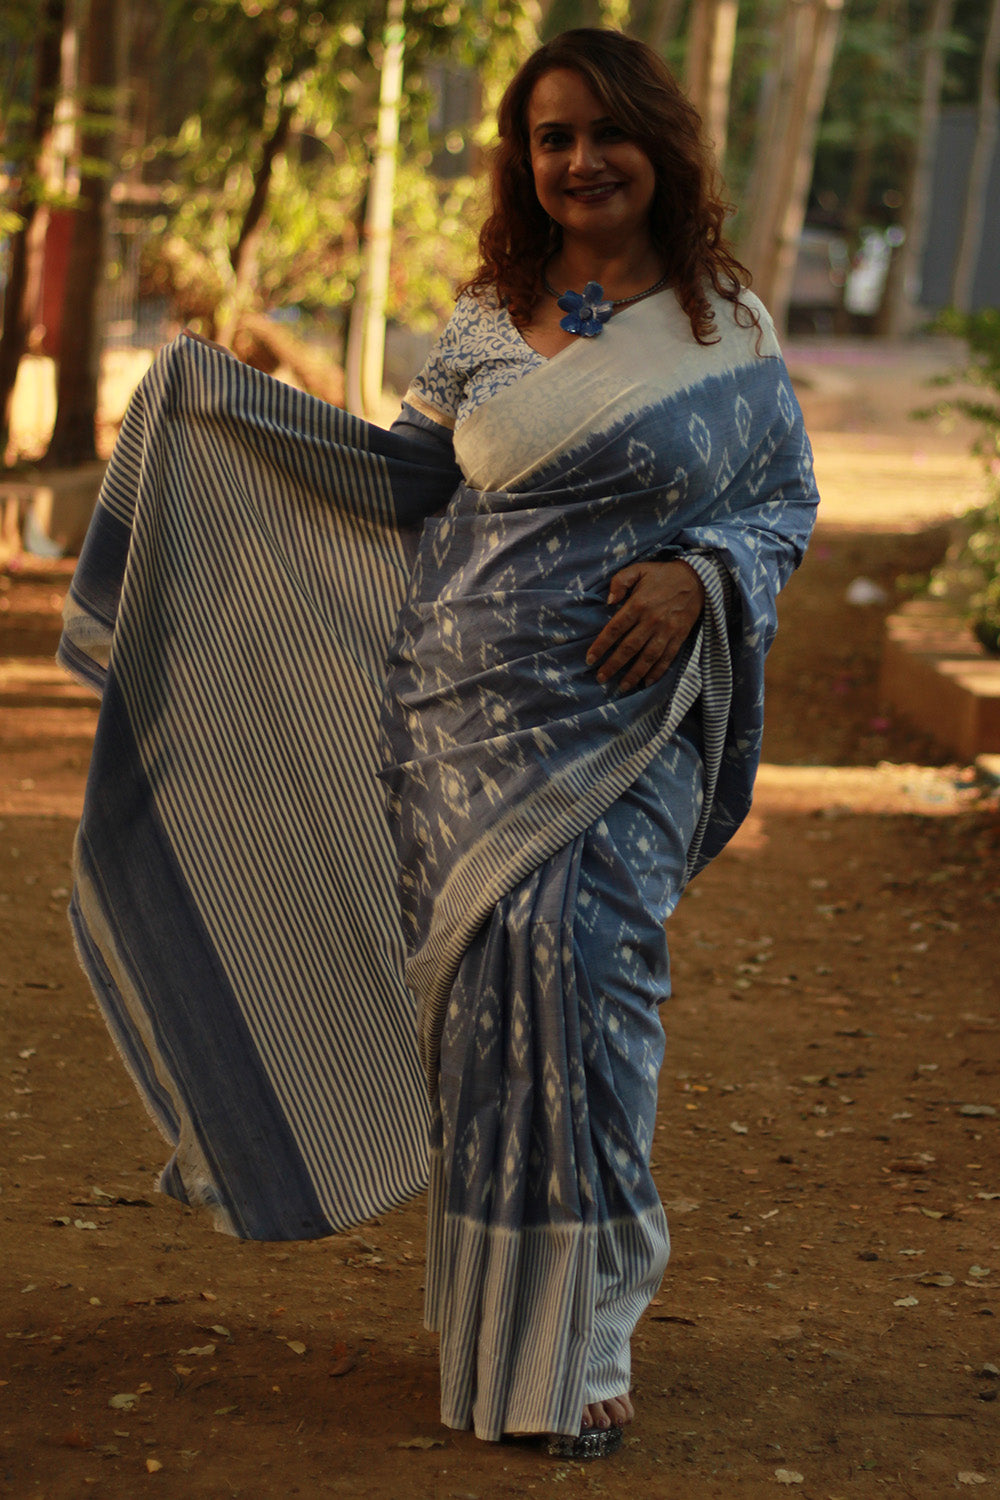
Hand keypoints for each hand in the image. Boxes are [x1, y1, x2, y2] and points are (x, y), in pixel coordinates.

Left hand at [586, 559, 705, 690]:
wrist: (697, 578)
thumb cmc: (662, 575)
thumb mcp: (638, 569)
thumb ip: (620, 581)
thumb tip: (608, 601)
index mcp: (638, 604)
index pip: (615, 629)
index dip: (601, 646)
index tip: (590, 659)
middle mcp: (651, 620)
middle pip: (629, 648)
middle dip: (613, 665)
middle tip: (601, 678)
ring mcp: (666, 630)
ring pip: (647, 658)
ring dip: (634, 674)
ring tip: (621, 687)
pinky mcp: (679, 636)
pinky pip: (667, 658)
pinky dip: (657, 672)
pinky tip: (646, 682)